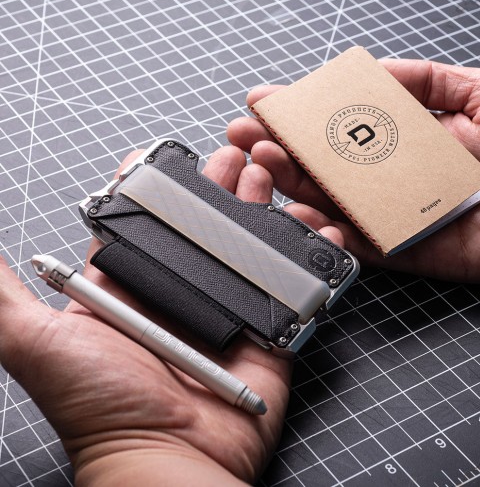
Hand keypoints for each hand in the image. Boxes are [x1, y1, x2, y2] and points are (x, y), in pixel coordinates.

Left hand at [0, 146, 339, 484]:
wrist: (167, 460)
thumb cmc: (100, 405)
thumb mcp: (36, 342)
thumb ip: (4, 295)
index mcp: (131, 285)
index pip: (145, 222)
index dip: (156, 186)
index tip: (170, 155)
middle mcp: (179, 291)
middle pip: (202, 225)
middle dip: (217, 186)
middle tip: (233, 156)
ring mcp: (225, 308)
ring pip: (246, 245)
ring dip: (259, 209)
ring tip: (267, 178)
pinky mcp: (264, 328)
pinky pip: (291, 284)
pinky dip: (308, 254)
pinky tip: (318, 228)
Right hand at [227, 60, 479, 283]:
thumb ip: (426, 80)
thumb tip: (371, 70)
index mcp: (412, 138)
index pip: (347, 125)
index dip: (306, 113)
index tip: (266, 102)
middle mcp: (399, 177)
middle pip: (331, 166)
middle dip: (284, 148)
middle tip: (244, 134)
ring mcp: (401, 216)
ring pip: (337, 205)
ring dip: (296, 186)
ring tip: (261, 164)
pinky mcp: (412, 252)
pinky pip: (363, 246)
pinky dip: (329, 232)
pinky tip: (298, 212)